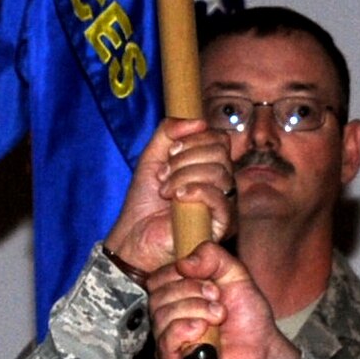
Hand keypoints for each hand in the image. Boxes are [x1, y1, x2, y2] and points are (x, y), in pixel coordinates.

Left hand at [103, 118, 233, 275]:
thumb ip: (168, 132)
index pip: (219, 138)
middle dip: (186, 157)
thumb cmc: (144, 203)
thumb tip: (197, 121)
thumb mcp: (152, 157)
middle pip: (220, 151)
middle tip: (164, 174)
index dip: (194, 138)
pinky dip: (195, 190)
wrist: (135, 237)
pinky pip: (220, 197)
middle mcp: (222, 183)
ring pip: (219, 171)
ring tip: (165, 191)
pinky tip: (176, 197)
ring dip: (184, 175)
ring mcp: (224, 203)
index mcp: (209, 165)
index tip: (170, 151)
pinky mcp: (223, 224)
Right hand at [147, 242, 300, 358]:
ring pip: (161, 317)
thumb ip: (212, 256)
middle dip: (193, 294)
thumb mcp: (235, 274)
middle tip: (218, 302)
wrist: (263, 350)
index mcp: (175, 298)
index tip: (213, 285)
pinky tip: (204, 332)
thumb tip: (183, 262)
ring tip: (217, 318)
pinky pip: (164, 342)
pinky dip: (185, 331)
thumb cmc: (248, 317)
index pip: (157, 279)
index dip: (181, 276)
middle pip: (157, 297)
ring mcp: (167, 344)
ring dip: (195, 311)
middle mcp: (166, 320)